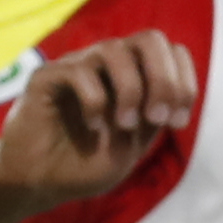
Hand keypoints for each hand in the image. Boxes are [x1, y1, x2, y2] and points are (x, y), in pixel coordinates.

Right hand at [0, 33, 195, 204]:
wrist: (38, 183)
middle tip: (156, 118)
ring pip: (114, 50)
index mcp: (133, 75)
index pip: (171, 51)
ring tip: (125, 124)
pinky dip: (95, 101)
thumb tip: (174, 93)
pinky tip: (93, 126)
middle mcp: (107, 64)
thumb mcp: (132, 146)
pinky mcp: (47, 77)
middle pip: (150, 39)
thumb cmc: (83, 164)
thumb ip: (154, 117)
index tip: (176, 123)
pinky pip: (78, 71)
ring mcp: (77, 66)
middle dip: (163, 79)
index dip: (184, 83)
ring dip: (130, 90)